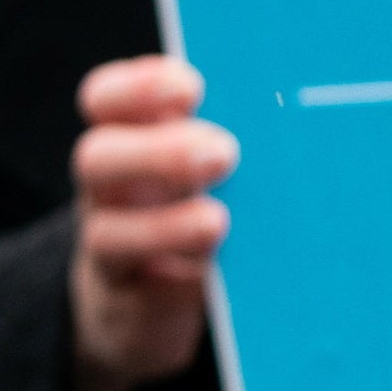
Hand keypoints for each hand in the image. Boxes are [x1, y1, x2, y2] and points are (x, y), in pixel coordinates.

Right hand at [67, 56, 236, 390]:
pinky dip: (179, 277)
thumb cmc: (191, 211)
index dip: (138, 88)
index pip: (105, 100)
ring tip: (216, 222)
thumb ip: (224, 140)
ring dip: (165, 224)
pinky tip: (214, 269)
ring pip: (108, 231)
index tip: (190, 88)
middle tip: (222, 154)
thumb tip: (294, 122)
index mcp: (130, 138)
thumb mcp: (201, 169)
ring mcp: (109, 244)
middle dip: (158, 153)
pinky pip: (142, 289)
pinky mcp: (126, 298)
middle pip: (97, 159)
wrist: (144, 302)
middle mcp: (108, 188)